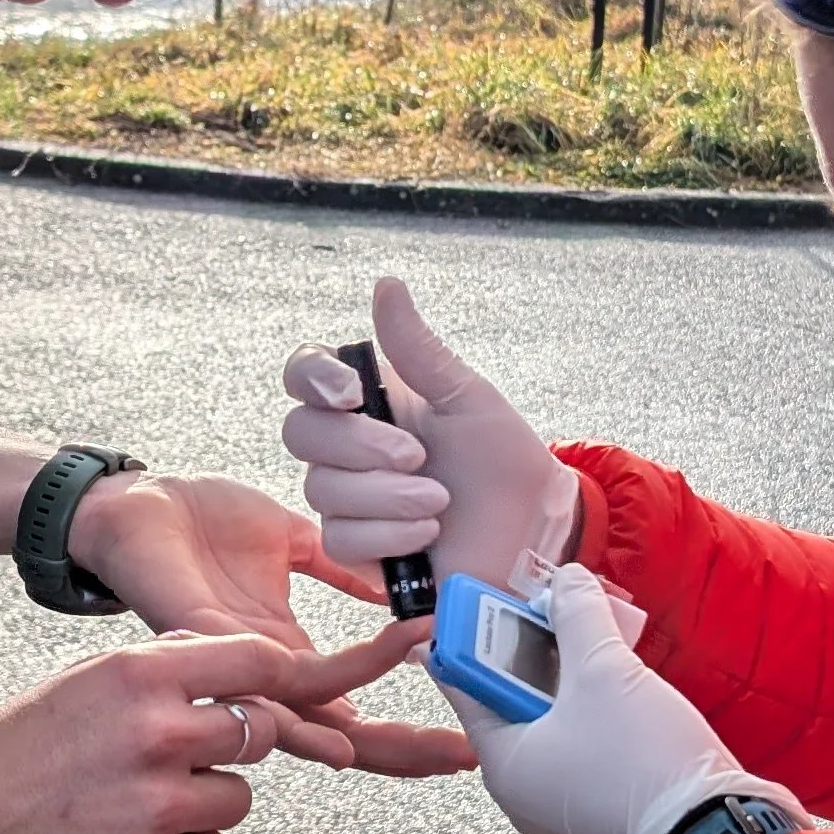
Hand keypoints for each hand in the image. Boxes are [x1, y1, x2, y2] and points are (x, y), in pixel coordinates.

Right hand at [0, 619, 435, 833]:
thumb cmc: (19, 749)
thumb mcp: (88, 682)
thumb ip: (166, 673)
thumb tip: (242, 667)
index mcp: (140, 673)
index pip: (256, 661)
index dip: (284, 678)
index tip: (311, 684)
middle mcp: (157, 731)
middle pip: (259, 734)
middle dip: (229, 748)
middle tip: (169, 762)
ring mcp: (157, 803)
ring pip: (238, 798)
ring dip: (202, 805)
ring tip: (127, 807)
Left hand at [63, 470, 473, 780]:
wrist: (134, 504)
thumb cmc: (198, 523)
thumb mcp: (289, 541)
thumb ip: (338, 566)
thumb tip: (391, 580)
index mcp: (284, 658)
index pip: (354, 711)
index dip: (405, 730)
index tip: (467, 736)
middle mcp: (264, 680)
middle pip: (346, 737)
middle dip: (410, 754)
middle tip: (469, 762)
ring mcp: (237, 675)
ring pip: (318, 725)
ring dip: (380, 740)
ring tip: (439, 747)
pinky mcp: (212, 653)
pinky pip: (272, 684)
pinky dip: (324, 693)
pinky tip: (356, 714)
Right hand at [281, 276, 580, 589]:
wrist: (532, 528)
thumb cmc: (501, 459)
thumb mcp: (465, 396)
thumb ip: (417, 348)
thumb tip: (387, 285)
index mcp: (369, 400)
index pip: (305, 375)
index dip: (313, 378)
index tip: (351, 392)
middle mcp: (347, 446)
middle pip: (301, 433)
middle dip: (361, 446)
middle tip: (418, 455)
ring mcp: (348, 498)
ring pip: (323, 489)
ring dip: (388, 496)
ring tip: (440, 501)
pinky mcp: (357, 548)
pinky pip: (343, 538)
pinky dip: (389, 534)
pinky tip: (427, 532)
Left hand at [461, 564, 801, 833]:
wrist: (713, 830)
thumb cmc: (645, 765)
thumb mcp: (604, 671)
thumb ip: (578, 616)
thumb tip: (567, 582)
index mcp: (502, 761)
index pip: (465, 685)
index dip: (475, 636)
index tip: (485, 601)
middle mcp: (523, 790)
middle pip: (511, 702)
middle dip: (534, 653)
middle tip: (553, 612)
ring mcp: (563, 803)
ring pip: (553, 722)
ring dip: (571, 679)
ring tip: (594, 640)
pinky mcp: (602, 807)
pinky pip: (582, 745)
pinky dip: (593, 711)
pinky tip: (620, 684)